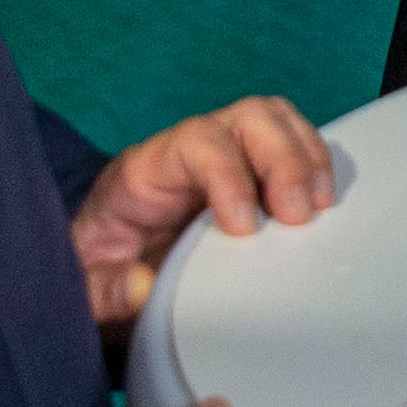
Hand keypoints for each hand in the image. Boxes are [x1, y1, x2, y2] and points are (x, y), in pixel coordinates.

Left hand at [70, 97, 336, 326]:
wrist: (104, 267)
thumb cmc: (98, 271)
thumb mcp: (84, 288)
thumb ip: (104, 289)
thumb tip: (143, 285)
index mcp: (144, 171)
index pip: (196, 143)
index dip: (229, 175)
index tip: (245, 229)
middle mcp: (188, 152)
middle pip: (248, 117)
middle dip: (283, 160)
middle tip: (299, 216)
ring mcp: (224, 156)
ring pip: (275, 121)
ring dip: (306, 156)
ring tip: (319, 206)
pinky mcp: (250, 172)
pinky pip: (291, 142)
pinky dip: (315, 164)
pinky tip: (321, 203)